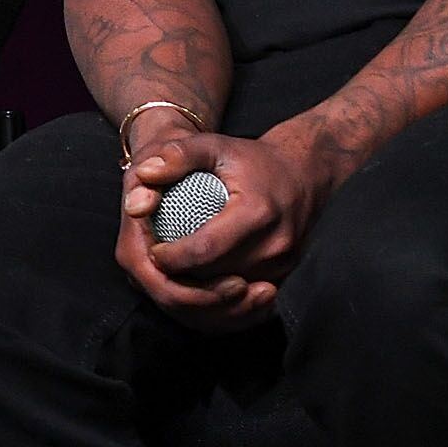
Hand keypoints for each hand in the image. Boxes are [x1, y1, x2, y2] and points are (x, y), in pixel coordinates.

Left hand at [118, 127, 342, 330]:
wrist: (304, 174)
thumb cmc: (253, 160)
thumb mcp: (214, 146)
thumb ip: (178, 154)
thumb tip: (143, 174)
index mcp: (257, 212)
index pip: (206, 250)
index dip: (172, 257)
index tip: (153, 251)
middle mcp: (275, 244)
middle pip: (215, 278)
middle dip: (179, 278)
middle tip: (156, 265)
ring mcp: (282, 264)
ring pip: (229, 296)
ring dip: (196, 291)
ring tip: (173, 274)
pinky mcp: (284, 275)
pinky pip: (245, 301)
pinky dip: (218, 298)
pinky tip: (197, 284)